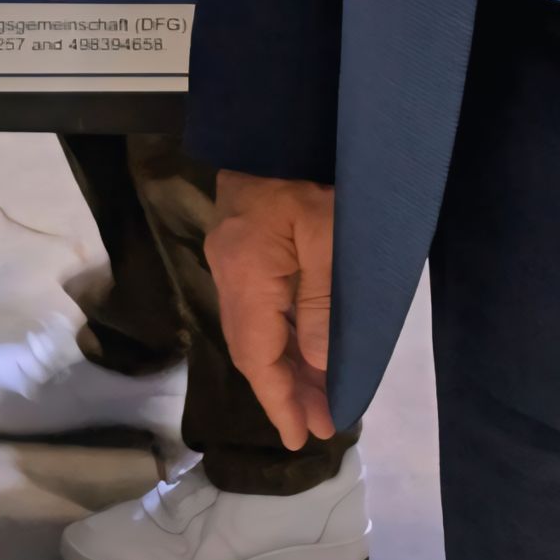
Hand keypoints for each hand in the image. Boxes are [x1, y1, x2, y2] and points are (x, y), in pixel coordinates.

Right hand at [209, 171, 337, 448]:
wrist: (276, 122)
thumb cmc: (309, 174)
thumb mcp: (328, 235)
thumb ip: (321, 302)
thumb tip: (318, 364)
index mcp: (247, 275)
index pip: (258, 355)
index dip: (279, 400)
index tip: (300, 437)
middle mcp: (231, 275)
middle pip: (253, 350)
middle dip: (285, 391)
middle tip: (320, 426)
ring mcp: (234, 262)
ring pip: (256, 333)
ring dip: (286, 368)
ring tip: (319, 401)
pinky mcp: (245, 251)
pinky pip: (262, 310)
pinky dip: (284, 339)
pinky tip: (307, 353)